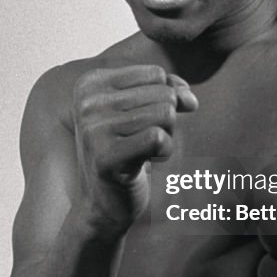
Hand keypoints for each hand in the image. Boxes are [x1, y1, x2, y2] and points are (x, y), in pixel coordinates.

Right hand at [72, 65, 197, 229]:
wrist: (104, 202)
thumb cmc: (127, 150)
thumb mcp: (144, 109)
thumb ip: (169, 90)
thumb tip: (189, 98)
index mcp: (90, 84)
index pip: (155, 74)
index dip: (163, 98)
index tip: (142, 121)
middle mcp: (88, 103)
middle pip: (163, 93)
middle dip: (166, 120)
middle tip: (142, 140)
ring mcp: (94, 130)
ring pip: (165, 114)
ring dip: (165, 136)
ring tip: (143, 151)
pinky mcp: (107, 157)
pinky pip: (159, 137)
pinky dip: (164, 151)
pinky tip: (147, 162)